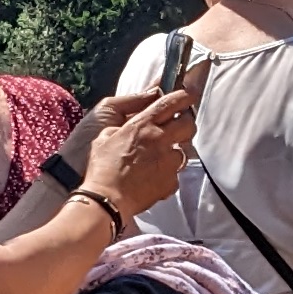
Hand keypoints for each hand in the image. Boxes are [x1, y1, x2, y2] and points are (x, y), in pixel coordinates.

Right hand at [81, 88, 196, 216]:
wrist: (107, 199)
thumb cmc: (102, 168)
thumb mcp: (104, 137)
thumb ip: (121, 127)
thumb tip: (129, 126)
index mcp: (142, 124)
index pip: (171, 102)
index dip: (185, 95)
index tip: (190, 94)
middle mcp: (159, 139)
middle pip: (188, 124)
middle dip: (186, 124)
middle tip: (178, 128)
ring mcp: (168, 161)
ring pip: (184, 151)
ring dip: (174, 153)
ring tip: (158, 160)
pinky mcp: (170, 181)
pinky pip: (175, 175)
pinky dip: (167, 176)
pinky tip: (153, 179)